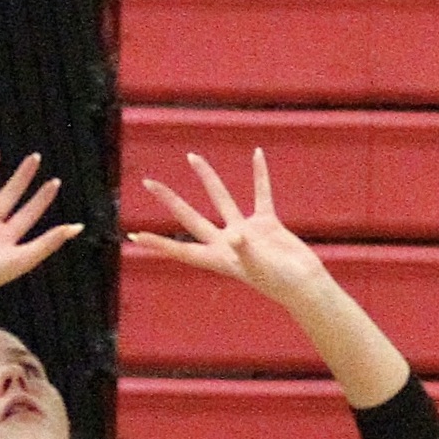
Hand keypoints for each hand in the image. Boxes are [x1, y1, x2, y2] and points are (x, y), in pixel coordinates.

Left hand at [130, 148, 324, 308]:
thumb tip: (236, 235)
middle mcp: (225, 242)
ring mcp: (245, 231)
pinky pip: (261, 193)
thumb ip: (245, 250)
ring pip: (221, 198)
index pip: (180, 250)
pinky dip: (260, 175)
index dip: (157, 244)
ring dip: (208, 178)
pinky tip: (257, 154)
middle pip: (190, 217)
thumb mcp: (259, 266)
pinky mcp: (266, 223)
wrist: (305, 284)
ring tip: (193, 157)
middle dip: (170, 200)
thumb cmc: (280, 282)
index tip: (134, 235)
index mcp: (217, 258)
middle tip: (149, 182)